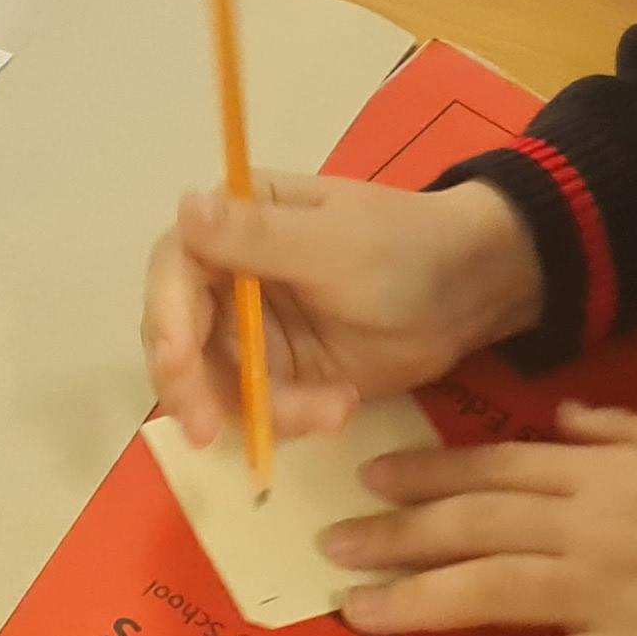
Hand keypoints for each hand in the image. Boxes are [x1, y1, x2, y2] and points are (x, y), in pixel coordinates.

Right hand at [141, 176, 539, 444]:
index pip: (174, 268)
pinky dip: (291, 419)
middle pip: (176, 336)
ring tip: (331, 411)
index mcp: (236, 222)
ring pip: (214, 384)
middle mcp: (230, 276)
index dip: (165, 317)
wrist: (470, 292)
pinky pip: (257, 410)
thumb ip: (258, 236)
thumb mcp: (333, 244)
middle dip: (191, 385)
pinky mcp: (279, 375)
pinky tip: (341, 409)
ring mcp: (252, 331)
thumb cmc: (403, 248)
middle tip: (208, 430)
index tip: (178, 364)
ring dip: (261, 408)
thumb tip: (184, 205)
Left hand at [329, 405, 636, 635]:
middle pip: (475, 523)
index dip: (430, 469)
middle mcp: (596, 523)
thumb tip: (558, 417)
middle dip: (397, 531)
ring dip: (414, 599)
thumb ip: (624, 428)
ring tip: (357, 610)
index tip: (373, 474)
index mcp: (612, 470)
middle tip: (336, 543)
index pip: (498, 465)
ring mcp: (609, 593)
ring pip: (490, 590)